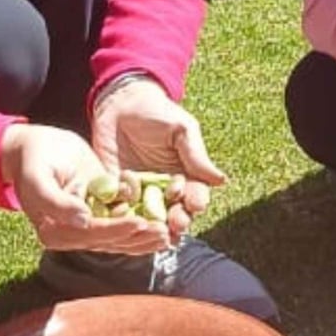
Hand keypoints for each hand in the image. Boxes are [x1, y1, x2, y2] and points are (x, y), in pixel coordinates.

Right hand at [0, 123, 169, 253]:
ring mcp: (90, 221)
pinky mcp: (101, 208)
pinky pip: (123, 218)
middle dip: (138, 237)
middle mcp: (75, 232)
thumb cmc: (33, 161)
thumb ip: (56, 202)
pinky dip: (142, 220)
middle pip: (111, 240)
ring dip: (145, 235)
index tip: (140, 223)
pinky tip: (164, 222)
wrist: (35, 146)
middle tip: (163, 232)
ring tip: (168, 232)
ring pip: (121, 235)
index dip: (117, 230)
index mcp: (56, 231)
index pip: (92, 234)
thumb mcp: (38, 178)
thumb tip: (82, 220)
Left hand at [91, 76, 225, 241]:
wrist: (120, 103)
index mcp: (185, 176)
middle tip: (176, 224)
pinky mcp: (114, 192)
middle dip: (177, 220)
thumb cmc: (157, 113)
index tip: (195, 204)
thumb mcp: (181, 130)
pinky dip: (122, 216)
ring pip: (149, 218)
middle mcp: (164, 190)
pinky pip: (120, 209)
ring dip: (153, 226)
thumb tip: (221, 180)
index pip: (195, 195)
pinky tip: (125, 219)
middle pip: (174, 212)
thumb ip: (196, 156)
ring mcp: (139, 193)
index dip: (196, 202)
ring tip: (155, 232)